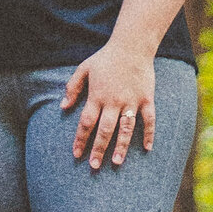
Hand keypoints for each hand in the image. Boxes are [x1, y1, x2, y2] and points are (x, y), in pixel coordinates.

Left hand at [64, 40, 155, 168]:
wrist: (131, 45)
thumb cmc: (105, 58)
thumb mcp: (84, 68)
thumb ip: (72, 87)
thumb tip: (63, 106)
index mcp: (97, 95)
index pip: (86, 122)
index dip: (80, 139)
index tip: (76, 154)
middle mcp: (114, 101)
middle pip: (105, 130)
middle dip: (98, 149)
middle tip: (94, 166)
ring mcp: (131, 101)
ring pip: (126, 129)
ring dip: (121, 147)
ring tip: (116, 163)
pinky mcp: (146, 99)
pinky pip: (149, 120)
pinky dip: (149, 134)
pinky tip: (147, 148)